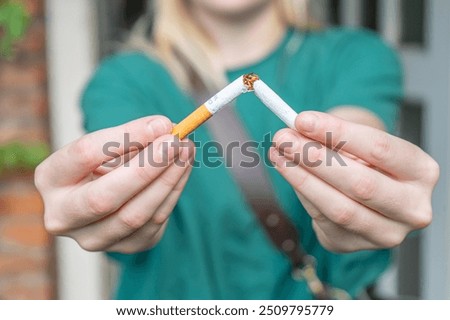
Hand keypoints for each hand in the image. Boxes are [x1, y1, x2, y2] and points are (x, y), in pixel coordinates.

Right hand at [35, 116, 194, 252]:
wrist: (105, 193)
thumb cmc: (103, 162)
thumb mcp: (107, 144)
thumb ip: (131, 135)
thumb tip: (165, 127)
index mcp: (50, 178)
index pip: (85, 155)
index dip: (127, 137)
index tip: (161, 124)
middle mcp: (63, 216)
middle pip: (105, 198)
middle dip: (147, 167)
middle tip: (176, 141)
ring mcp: (93, 239)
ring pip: (136, 215)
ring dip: (168, 180)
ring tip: (186, 151)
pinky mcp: (125, 247)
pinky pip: (155, 222)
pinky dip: (173, 192)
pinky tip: (182, 169)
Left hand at [270, 111, 438, 251]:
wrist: (372, 195)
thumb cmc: (368, 162)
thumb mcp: (362, 144)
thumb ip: (335, 136)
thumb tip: (299, 129)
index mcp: (421, 172)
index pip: (380, 149)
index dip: (338, 133)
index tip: (303, 120)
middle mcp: (412, 208)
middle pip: (360, 183)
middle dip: (315, 158)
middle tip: (284, 138)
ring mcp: (386, 234)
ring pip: (338, 208)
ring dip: (301, 178)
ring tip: (278, 154)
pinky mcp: (355, 245)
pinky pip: (322, 218)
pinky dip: (302, 192)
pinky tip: (288, 171)